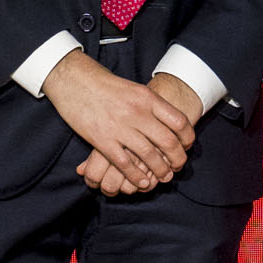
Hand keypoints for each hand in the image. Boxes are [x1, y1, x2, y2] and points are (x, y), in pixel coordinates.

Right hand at [79, 70, 206, 192]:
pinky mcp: (103, 140)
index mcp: (148, 98)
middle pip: (168, 142)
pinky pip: (125, 164)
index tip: (187, 146)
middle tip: (178, 165)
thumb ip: (152, 105)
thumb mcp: (135, 89)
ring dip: (160, 170)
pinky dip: (137, 176)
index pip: (178, 122)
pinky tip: (143, 182)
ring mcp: (120, 127)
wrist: (75, 80)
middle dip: (177, 158)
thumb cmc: (106, 86)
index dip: (187, 138)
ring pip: (149, 156)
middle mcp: (137, 113)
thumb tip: (170, 120)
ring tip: (164, 177)